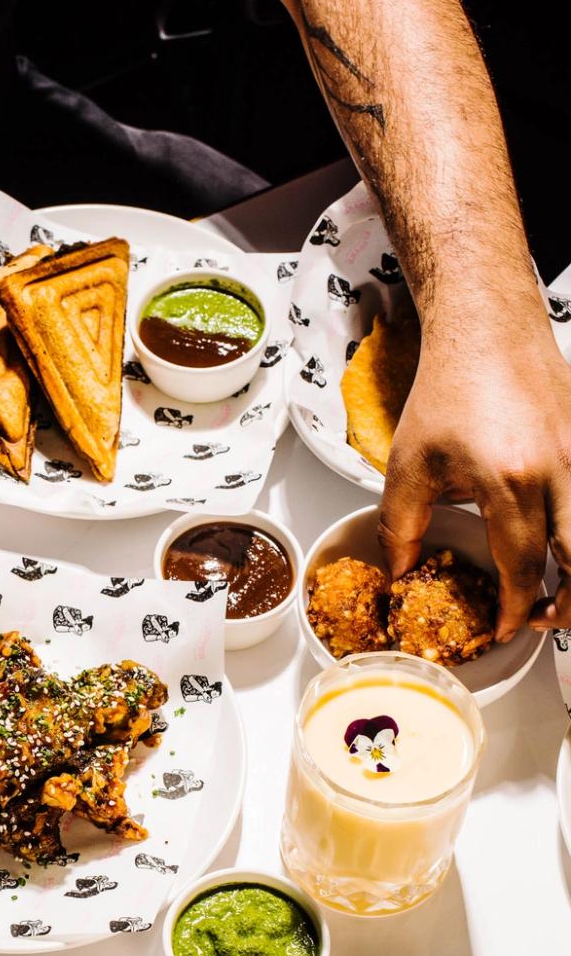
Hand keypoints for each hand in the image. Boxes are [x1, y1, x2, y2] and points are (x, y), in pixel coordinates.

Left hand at [379, 333, 570, 639]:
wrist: (489, 329)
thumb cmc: (451, 388)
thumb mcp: (409, 463)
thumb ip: (401, 525)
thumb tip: (402, 571)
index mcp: (509, 479)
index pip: (523, 565)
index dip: (515, 608)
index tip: (505, 627)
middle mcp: (560, 469)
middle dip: (567, 604)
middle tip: (542, 618)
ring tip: (559, 591)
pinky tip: (566, 547)